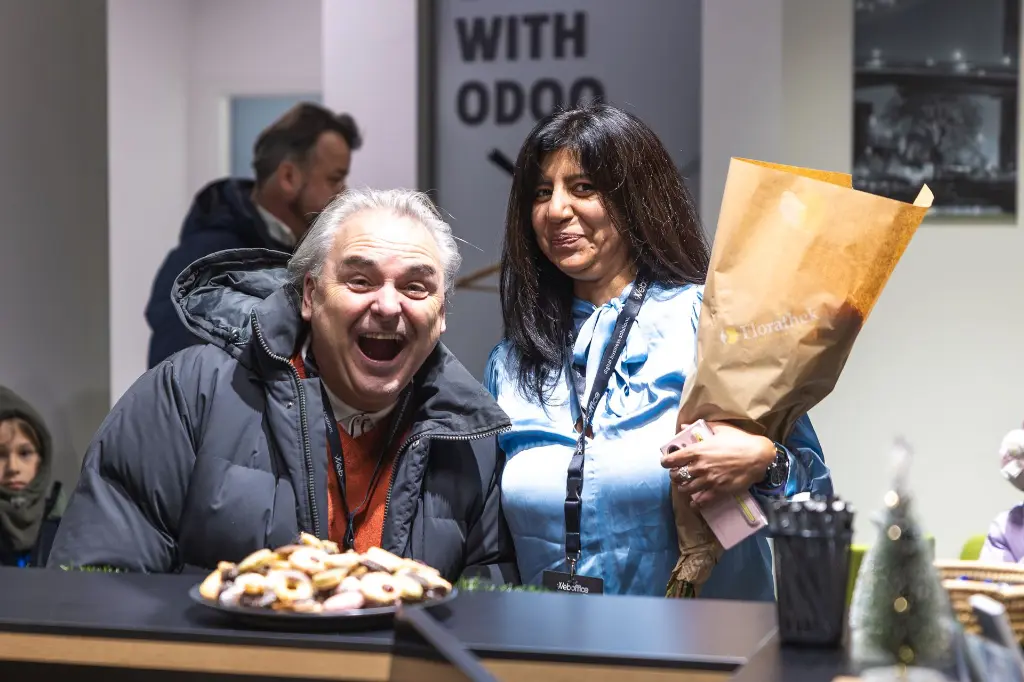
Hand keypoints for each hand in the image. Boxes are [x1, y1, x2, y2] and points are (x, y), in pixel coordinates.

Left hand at [660, 422, 774, 505]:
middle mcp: (700, 466)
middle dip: (674, 476)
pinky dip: (695, 503)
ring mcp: (708, 480)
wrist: (758, 456)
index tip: (665, 463)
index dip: (665, 462)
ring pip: (686, 489)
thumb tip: (683, 425)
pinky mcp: (718, 490)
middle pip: (677, 476)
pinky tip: (694, 503)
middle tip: (676, 475)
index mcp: (697, 451)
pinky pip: (702, 501)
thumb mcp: (720, 429)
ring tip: (684, 487)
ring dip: (683, 488)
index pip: (672, 459)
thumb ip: (700, 427)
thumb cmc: (740, 440)